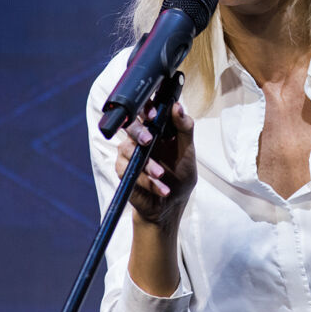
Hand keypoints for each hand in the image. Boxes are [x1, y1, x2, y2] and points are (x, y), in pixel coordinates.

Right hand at [115, 101, 195, 229]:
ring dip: (147, 165)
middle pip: (129, 125)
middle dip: (138, 131)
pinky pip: (130, 172)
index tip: (154, 115)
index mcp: (155, 128)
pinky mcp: (123, 171)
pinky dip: (147, 181)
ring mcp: (128, 154)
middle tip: (148, 140)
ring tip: (161, 175)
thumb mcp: (187, 150)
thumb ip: (184, 128)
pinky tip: (161, 189)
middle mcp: (139, 138)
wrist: (172, 204)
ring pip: (128, 150)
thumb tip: (178, 107)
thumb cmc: (180, 174)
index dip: (145, 108)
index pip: (145, 110)